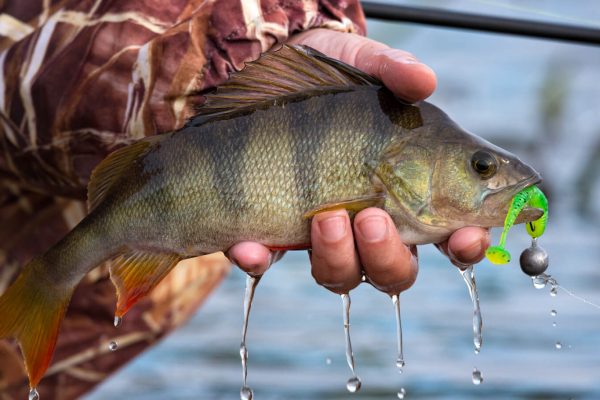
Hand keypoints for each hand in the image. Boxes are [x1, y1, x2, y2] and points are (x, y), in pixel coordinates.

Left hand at [227, 29, 489, 293]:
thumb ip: (396, 71)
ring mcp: (319, 230)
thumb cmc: (331, 76)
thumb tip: (423, 80)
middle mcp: (369, 220)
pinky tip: (252, 246)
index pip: (451, 234)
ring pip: (340, 275)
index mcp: (410, 190)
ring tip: (326, 217)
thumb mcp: (364, 64)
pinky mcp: (269, 226)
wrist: (267, 70)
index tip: (464, 238)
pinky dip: (259, 260)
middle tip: (375, 216)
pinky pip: (265, 262)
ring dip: (337, 258)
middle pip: (393, 271)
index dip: (464, 247)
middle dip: (388, 256)